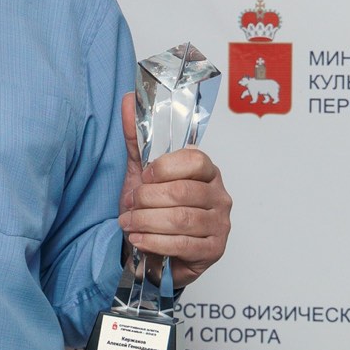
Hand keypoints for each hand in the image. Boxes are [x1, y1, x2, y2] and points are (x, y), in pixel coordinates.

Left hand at [117, 91, 231, 287]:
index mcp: (207, 171)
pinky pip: (184, 244)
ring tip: (129, 224)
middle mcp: (219, 195)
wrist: (158, 249)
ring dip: (147, 222)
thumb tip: (129, 100)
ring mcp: (220, 223)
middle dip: (147, 199)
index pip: (195, 160)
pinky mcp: (214, 249)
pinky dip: (155, 242)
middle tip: (130, 205)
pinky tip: (139, 239)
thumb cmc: (156, 209)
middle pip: (183, 192)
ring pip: (181, 219)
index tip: (143, 177)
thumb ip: (137, 139)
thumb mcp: (143, 173)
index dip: (164, 168)